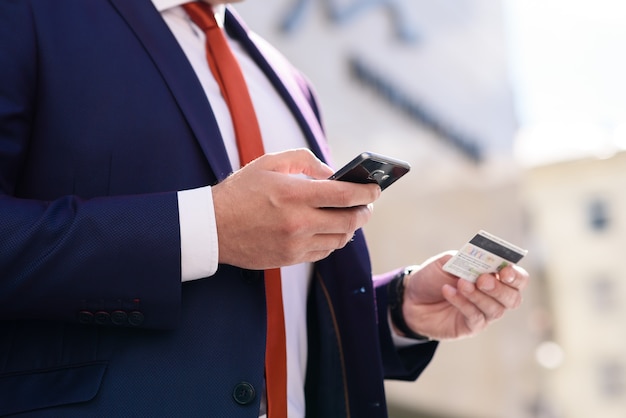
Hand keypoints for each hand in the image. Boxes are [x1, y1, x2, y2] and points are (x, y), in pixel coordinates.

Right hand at [212, 149, 380, 269]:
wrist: (212, 228)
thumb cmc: (240, 191)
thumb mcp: (269, 163)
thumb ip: (304, 160)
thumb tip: (331, 173)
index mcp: (294, 194)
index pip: (345, 195)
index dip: (367, 191)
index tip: (375, 188)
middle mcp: (298, 222)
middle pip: (349, 220)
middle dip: (364, 211)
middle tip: (367, 205)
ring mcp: (295, 244)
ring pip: (340, 239)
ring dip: (351, 227)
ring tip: (350, 216)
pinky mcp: (290, 258)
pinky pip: (324, 251)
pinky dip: (333, 240)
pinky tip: (330, 230)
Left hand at [400, 252, 528, 339]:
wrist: (411, 297)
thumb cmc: (433, 277)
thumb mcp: (447, 261)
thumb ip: (466, 258)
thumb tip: (483, 260)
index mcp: (494, 277)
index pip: (517, 279)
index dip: (515, 276)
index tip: (504, 270)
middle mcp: (494, 297)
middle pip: (513, 298)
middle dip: (499, 288)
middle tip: (482, 279)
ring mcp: (484, 314)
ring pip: (495, 309)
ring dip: (478, 295)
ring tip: (461, 284)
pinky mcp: (470, 327)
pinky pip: (475, 317)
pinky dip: (462, 303)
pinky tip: (449, 291)